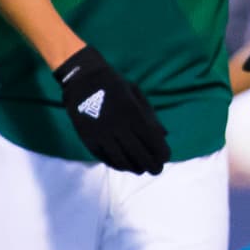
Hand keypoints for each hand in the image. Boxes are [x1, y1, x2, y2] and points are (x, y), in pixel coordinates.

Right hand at [53, 46, 169, 174]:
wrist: (82, 80)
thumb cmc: (114, 85)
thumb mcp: (136, 94)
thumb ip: (150, 115)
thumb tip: (164, 134)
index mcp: (132, 113)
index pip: (151, 139)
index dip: (161, 151)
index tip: (166, 157)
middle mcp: (118, 126)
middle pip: (138, 153)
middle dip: (151, 164)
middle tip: (157, 170)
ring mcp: (102, 134)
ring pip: (121, 159)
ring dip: (134, 167)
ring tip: (142, 170)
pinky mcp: (88, 140)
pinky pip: (105, 157)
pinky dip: (117, 164)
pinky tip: (125, 166)